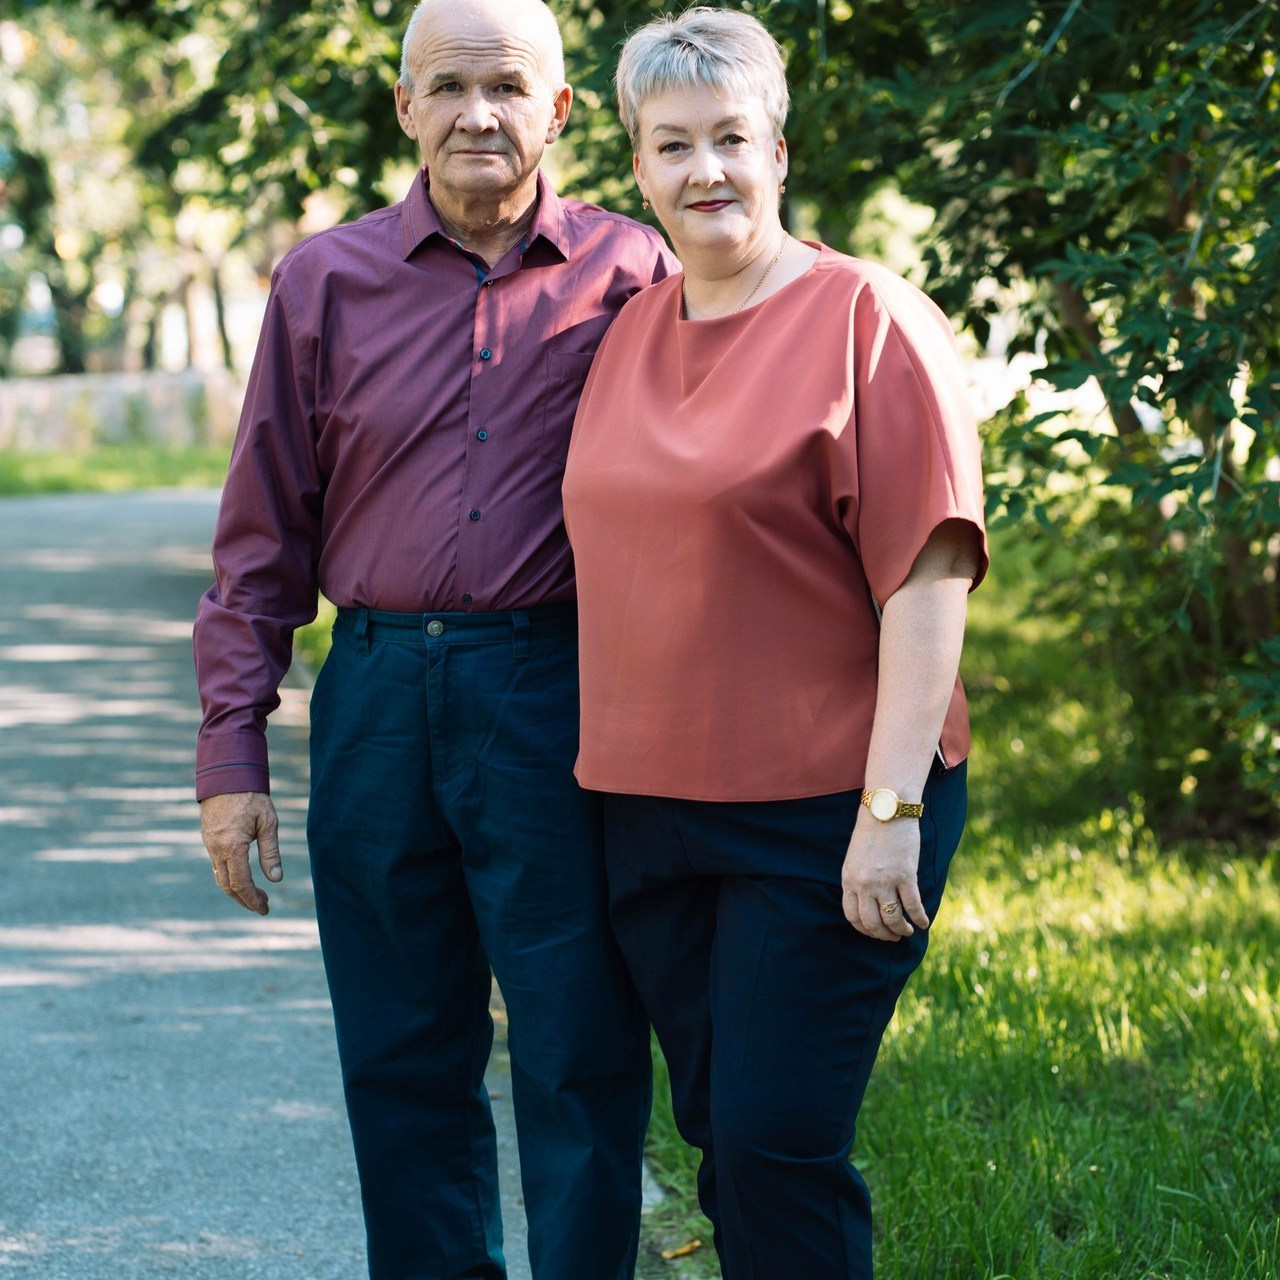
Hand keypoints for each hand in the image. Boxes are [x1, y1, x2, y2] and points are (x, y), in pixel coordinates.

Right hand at [200, 791, 281, 915]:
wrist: (227, 775)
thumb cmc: (251, 797)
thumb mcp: (268, 823)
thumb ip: (271, 852)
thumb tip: (276, 879)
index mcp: (232, 846)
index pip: (240, 883)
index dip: (252, 899)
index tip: (264, 908)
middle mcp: (216, 848)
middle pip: (227, 885)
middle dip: (244, 899)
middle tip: (262, 905)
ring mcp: (209, 844)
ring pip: (219, 876)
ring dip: (235, 889)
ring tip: (255, 894)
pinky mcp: (208, 838)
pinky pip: (216, 864)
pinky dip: (228, 876)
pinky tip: (242, 875)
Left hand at [840, 815, 927, 940]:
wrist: (886, 810)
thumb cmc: (871, 831)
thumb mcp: (854, 858)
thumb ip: (858, 880)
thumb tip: (867, 902)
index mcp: (849, 879)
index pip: (852, 916)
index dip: (864, 930)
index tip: (875, 932)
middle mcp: (864, 884)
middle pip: (872, 923)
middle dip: (883, 935)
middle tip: (893, 936)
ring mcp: (885, 881)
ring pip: (892, 919)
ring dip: (901, 930)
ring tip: (907, 931)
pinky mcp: (905, 876)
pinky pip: (913, 906)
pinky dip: (919, 918)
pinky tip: (923, 923)